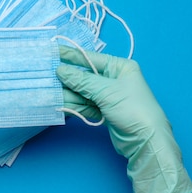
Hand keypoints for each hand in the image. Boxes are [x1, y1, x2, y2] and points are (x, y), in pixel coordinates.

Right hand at [55, 46, 191, 192]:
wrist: (146, 141)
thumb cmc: (133, 109)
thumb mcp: (106, 91)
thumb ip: (82, 81)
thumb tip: (60, 70)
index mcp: (120, 67)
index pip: (90, 58)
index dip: (71, 55)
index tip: (52, 51)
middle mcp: (114, 79)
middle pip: (84, 76)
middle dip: (66, 78)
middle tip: (46, 75)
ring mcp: (108, 96)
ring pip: (82, 92)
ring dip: (67, 93)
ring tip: (49, 92)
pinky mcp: (104, 111)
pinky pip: (84, 104)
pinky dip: (73, 105)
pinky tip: (59, 104)